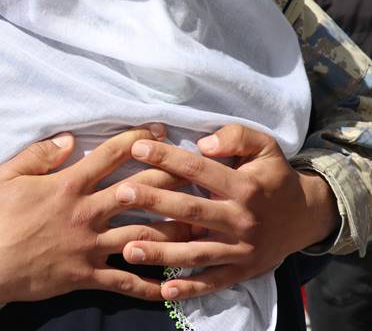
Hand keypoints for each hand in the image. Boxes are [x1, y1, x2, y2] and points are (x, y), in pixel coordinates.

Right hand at [0, 125, 193, 303]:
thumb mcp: (6, 176)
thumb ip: (38, 155)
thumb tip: (68, 138)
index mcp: (67, 186)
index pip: (109, 156)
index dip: (137, 140)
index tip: (159, 132)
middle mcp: (85, 213)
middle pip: (138, 191)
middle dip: (169, 176)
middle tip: (196, 169)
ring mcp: (89, 247)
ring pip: (143, 235)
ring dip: (174, 228)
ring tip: (201, 221)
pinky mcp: (87, 276)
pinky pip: (126, 282)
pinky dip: (152, 285)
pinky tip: (175, 285)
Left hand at [117, 124, 338, 300]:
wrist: (307, 216)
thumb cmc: (273, 176)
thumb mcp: (265, 147)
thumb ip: (237, 137)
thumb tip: (204, 143)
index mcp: (245, 187)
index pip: (200, 170)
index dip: (168, 158)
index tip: (137, 148)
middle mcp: (243, 219)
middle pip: (192, 211)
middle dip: (154, 202)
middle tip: (120, 195)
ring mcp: (242, 249)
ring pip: (197, 252)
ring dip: (162, 252)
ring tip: (128, 249)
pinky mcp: (243, 270)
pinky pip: (214, 281)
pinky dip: (190, 288)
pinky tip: (163, 289)